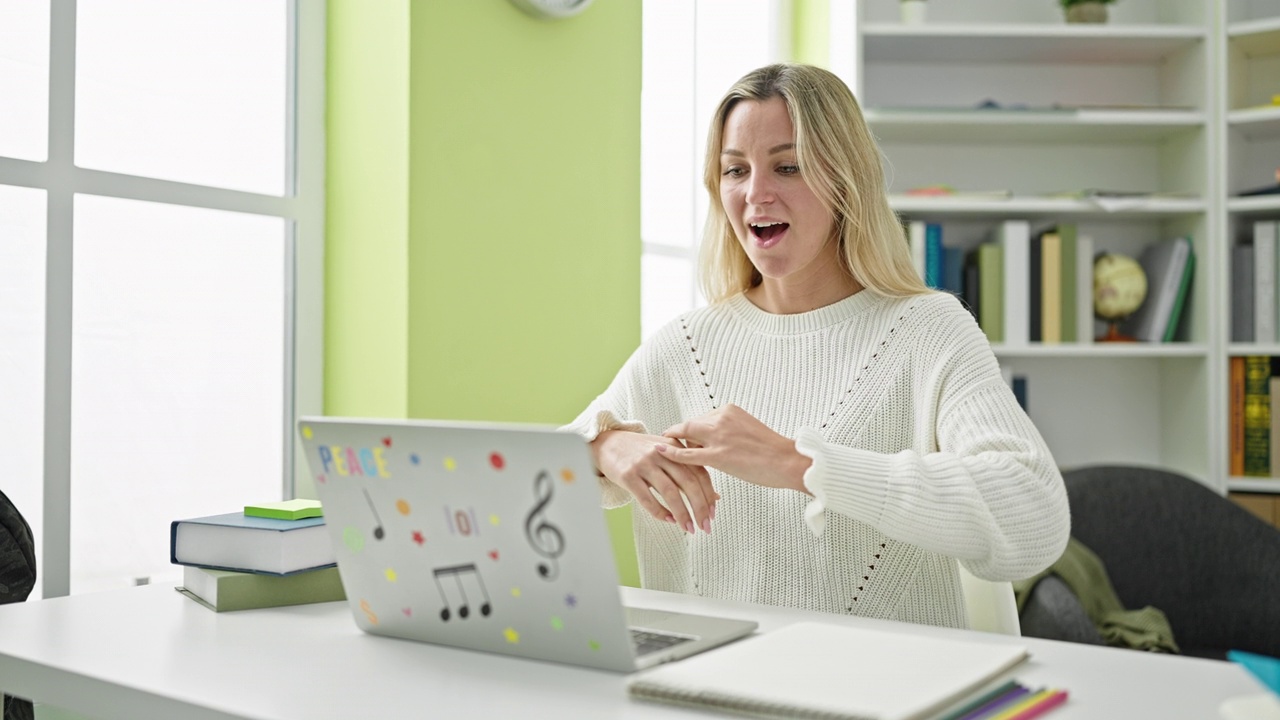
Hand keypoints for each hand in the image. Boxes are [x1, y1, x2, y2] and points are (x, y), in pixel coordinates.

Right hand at [590, 430, 718, 533]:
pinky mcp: (628, 475)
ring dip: (682, 514)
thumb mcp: (666, 455)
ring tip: (688, 528)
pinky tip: (668, 520)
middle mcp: (661, 453)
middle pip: (688, 482)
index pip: (699, 472)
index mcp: (674, 447)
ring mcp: (644, 464)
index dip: (709, 494)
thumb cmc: (640, 451)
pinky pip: (648, 499)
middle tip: (705, 525)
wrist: (607, 443)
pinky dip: (660, 512)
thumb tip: (714, 497)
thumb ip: (688, 471)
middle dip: (699, 507)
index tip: (713, 512)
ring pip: (670, 492)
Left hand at [661, 404, 811, 494]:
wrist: (788, 461)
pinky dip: (671, 453)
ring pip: (686, 436)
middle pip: (690, 425)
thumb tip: (712, 439)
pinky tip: (659, 452)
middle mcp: (722, 418)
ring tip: (662, 451)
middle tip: (664, 441)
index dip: (690, 430)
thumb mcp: (747, 429)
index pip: (701, 419)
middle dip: (677, 435)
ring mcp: (719, 436)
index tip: (681, 436)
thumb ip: (728, 429)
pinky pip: (688, 454)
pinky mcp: (718, 456)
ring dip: (675, 445)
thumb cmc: (772, 451)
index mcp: (730, 410)